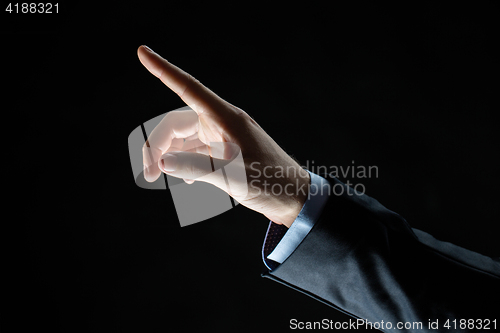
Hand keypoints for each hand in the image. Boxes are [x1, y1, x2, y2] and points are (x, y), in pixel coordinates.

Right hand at [138, 45, 309, 226]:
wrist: (294, 196)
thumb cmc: (271, 182)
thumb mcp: (233, 176)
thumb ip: (196, 168)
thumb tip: (163, 162)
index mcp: (225, 118)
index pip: (188, 88)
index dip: (163, 70)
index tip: (142, 52)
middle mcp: (221, 123)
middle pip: (176, 123)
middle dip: (157, 145)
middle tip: (149, 174)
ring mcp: (222, 137)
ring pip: (183, 139)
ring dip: (168, 156)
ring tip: (158, 178)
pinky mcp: (225, 151)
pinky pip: (195, 151)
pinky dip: (183, 162)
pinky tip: (184, 180)